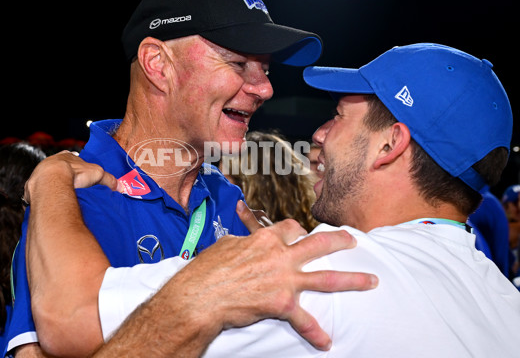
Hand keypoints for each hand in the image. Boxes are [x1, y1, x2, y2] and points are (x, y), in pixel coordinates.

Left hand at [23, 151, 118, 203]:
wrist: (51, 182)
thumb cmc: (74, 174)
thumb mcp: (97, 174)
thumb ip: (108, 179)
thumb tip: (120, 186)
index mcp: (64, 157)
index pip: (71, 159)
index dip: (77, 167)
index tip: (81, 174)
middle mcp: (49, 164)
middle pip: (58, 170)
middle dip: (64, 178)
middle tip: (73, 188)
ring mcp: (38, 176)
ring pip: (47, 182)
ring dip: (53, 189)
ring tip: (63, 199)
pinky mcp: (32, 189)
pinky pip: (39, 194)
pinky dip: (45, 199)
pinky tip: (52, 205)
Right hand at [137, 201, 377, 353]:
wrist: (200, 297)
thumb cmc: (207, 271)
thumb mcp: (225, 246)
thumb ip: (243, 241)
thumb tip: (244, 240)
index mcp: (265, 239)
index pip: (291, 228)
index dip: (300, 230)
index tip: (303, 233)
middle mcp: (280, 256)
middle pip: (319, 244)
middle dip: (340, 241)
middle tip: (353, 242)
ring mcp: (283, 280)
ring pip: (325, 278)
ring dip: (352, 280)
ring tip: (371, 281)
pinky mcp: (281, 304)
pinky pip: (304, 320)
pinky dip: (315, 332)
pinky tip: (326, 341)